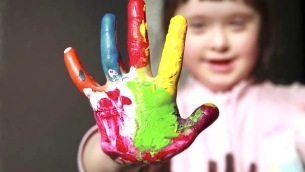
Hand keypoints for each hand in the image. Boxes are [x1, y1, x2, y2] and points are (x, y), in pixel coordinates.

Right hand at [64, 0, 217, 163]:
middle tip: (137, 2)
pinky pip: (85, 82)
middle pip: (138, 49)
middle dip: (137, 26)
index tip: (179, 20)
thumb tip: (214, 108)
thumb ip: (197, 123)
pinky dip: (77, 70)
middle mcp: (139, 83)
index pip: (170, 62)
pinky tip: (70, 53)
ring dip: (109, 39)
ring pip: (111, 58)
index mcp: (161, 91)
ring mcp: (119, 89)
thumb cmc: (159, 144)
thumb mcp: (182, 136)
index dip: (175, 42)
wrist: (134, 154)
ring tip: (109, 19)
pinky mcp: (101, 99)